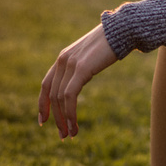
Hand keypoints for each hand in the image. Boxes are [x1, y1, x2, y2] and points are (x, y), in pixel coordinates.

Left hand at [38, 24, 116, 138]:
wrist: (122, 30)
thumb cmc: (112, 43)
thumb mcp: (92, 56)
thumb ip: (83, 66)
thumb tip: (83, 77)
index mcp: (63, 58)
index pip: (46, 85)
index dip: (43, 104)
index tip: (43, 121)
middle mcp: (63, 61)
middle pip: (52, 96)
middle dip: (56, 118)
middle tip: (63, 136)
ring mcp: (70, 64)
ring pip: (60, 99)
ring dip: (64, 120)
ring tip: (70, 134)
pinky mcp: (81, 69)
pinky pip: (70, 96)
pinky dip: (70, 113)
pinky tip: (74, 124)